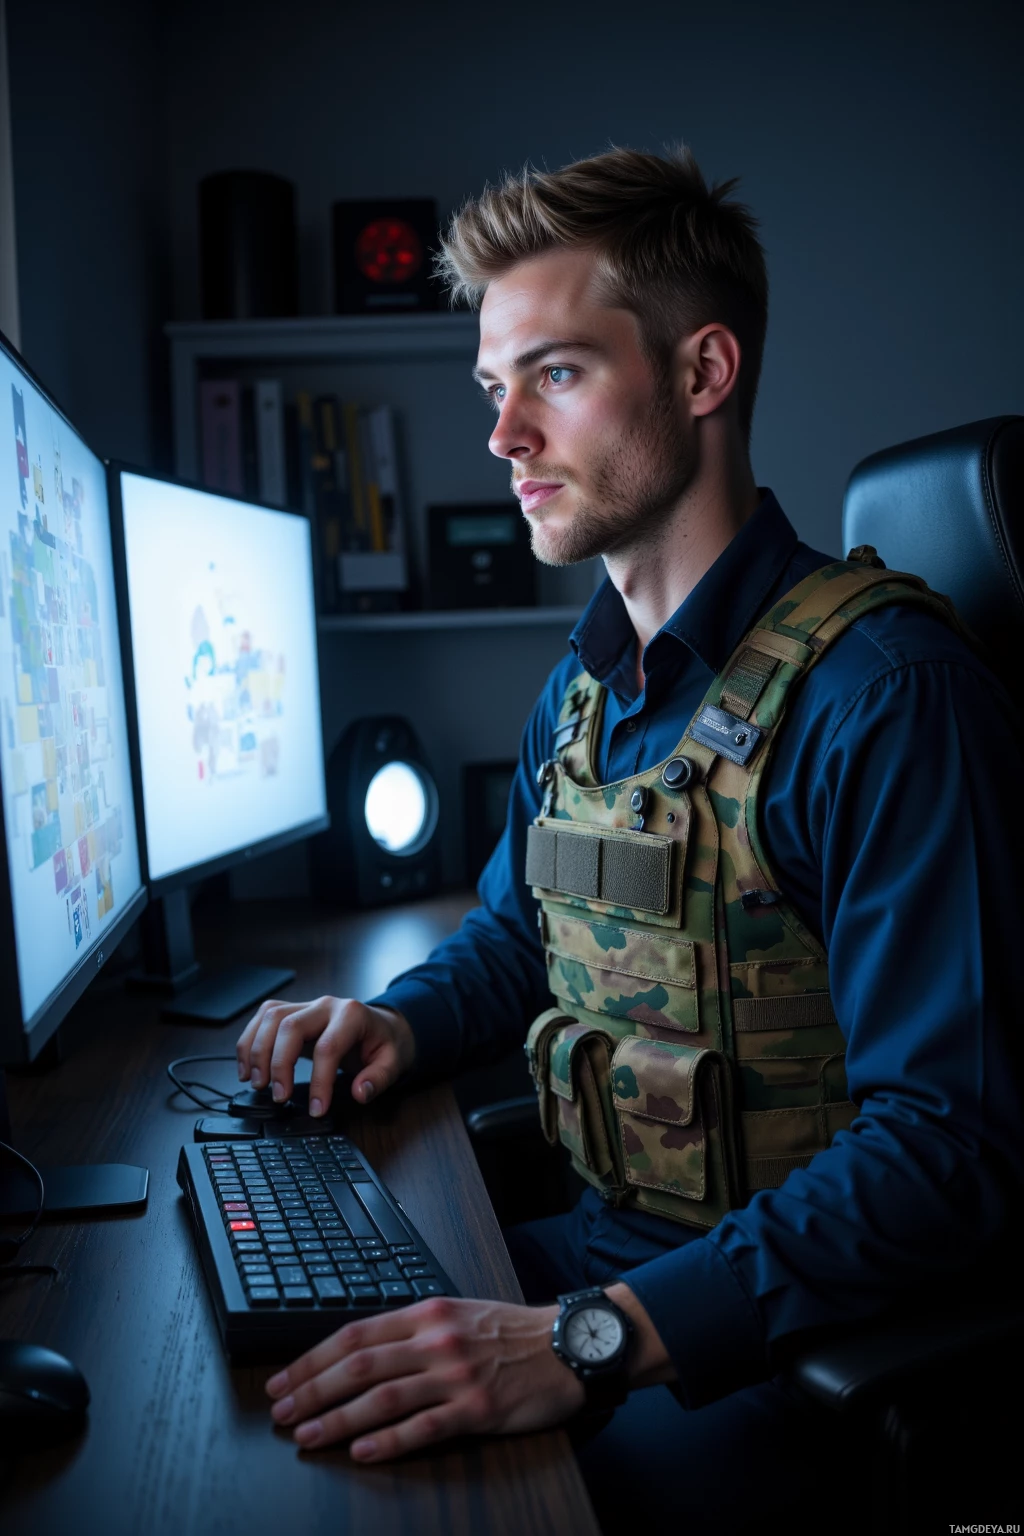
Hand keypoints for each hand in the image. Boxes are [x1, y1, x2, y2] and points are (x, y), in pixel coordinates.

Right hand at [236, 997, 415, 1116]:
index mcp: (352, 1015)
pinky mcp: (292, 1011)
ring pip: (271, 1017)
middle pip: (290, 1026)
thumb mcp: (394, 1062)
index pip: (328, 1047)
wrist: (382, 1025)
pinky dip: (249, 1041)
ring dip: (257, 1052)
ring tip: (257, 1084)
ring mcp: (307, 1005)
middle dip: (279, 1064)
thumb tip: (360, 1092)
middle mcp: (326, 1005)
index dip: (319, 1082)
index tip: (316, 1109)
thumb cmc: (384, 1043)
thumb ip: (379, 1078)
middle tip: (278, 1097)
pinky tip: (247, 1067)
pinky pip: (263, 1017)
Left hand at [265, 1296, 583, 1459]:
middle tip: (281, 1412)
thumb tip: (356, 1354)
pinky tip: (361, 1452)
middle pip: (359, 1366)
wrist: (565, 1345)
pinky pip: (423, 1427)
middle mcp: (436, 1340)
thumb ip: (411, 1330)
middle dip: (312, 1390)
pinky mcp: (477, 1408)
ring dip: (338, 1419)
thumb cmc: (509, 1332)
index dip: (312, 1359)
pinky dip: (388, 1442)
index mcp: (426, 1313)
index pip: (354, 1335)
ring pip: (382, 1398)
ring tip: (307, 1437)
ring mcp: (456, 1375)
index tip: (283, 1380)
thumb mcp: (455, 1314)